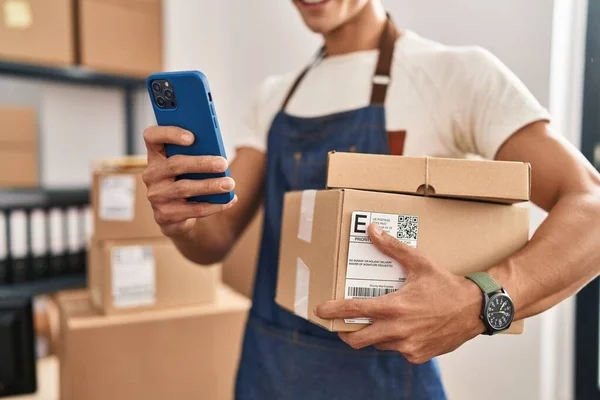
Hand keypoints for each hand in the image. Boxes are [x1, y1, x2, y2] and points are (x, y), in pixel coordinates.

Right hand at [142, 126, 237, 236]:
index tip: (192, 137)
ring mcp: (156, 196)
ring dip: (210, 185)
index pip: (152, 136)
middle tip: (223, 163)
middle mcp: (151, 174)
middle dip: (201, 163)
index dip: (169, 133)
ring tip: (230, 184)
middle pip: (174, 164)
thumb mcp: (188, 165)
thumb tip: (218, 154)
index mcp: (156, 155)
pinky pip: (193, 209)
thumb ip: (197, 154)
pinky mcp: (165, 215)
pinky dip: (214, 205)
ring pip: (184, 188)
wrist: (176, 215)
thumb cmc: (186, 180)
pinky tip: (229, 200)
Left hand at [315, 224, 484, 363]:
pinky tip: (403, 327)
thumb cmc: (446, 285)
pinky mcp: (417, 355)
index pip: (353, 310)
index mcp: (393, 306)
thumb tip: (372, 230)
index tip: (319, 311)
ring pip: (377, 344)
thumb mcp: (419, 262)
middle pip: (357, 339)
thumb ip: (392, 247)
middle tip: (342, 324)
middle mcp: (397, 330)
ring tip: (378, 320)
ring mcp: (407, 346)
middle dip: (345, 332)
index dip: (332, 311)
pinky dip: (393, 340)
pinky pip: (396, 350)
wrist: (475, 310)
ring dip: (373, 334)